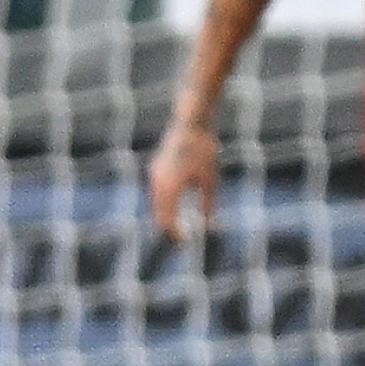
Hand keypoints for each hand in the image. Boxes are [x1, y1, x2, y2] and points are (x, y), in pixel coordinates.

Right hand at [147, 118, 219, 243]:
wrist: (192, 122)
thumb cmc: (203, 151)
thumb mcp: (209, 181)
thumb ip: (207, 206)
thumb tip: (210, 227)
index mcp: (169, 188)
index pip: (167, 220)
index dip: (175, 234)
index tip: (186, 243)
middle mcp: (157, 183)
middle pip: (159, 214)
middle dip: (169, 227)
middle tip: (183, 239)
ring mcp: (155, 174)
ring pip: (157, 203)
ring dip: (166, 215)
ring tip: (178, 226)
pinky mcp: (157, 167)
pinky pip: (158, 192)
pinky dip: (165, 203)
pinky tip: (174, 207)